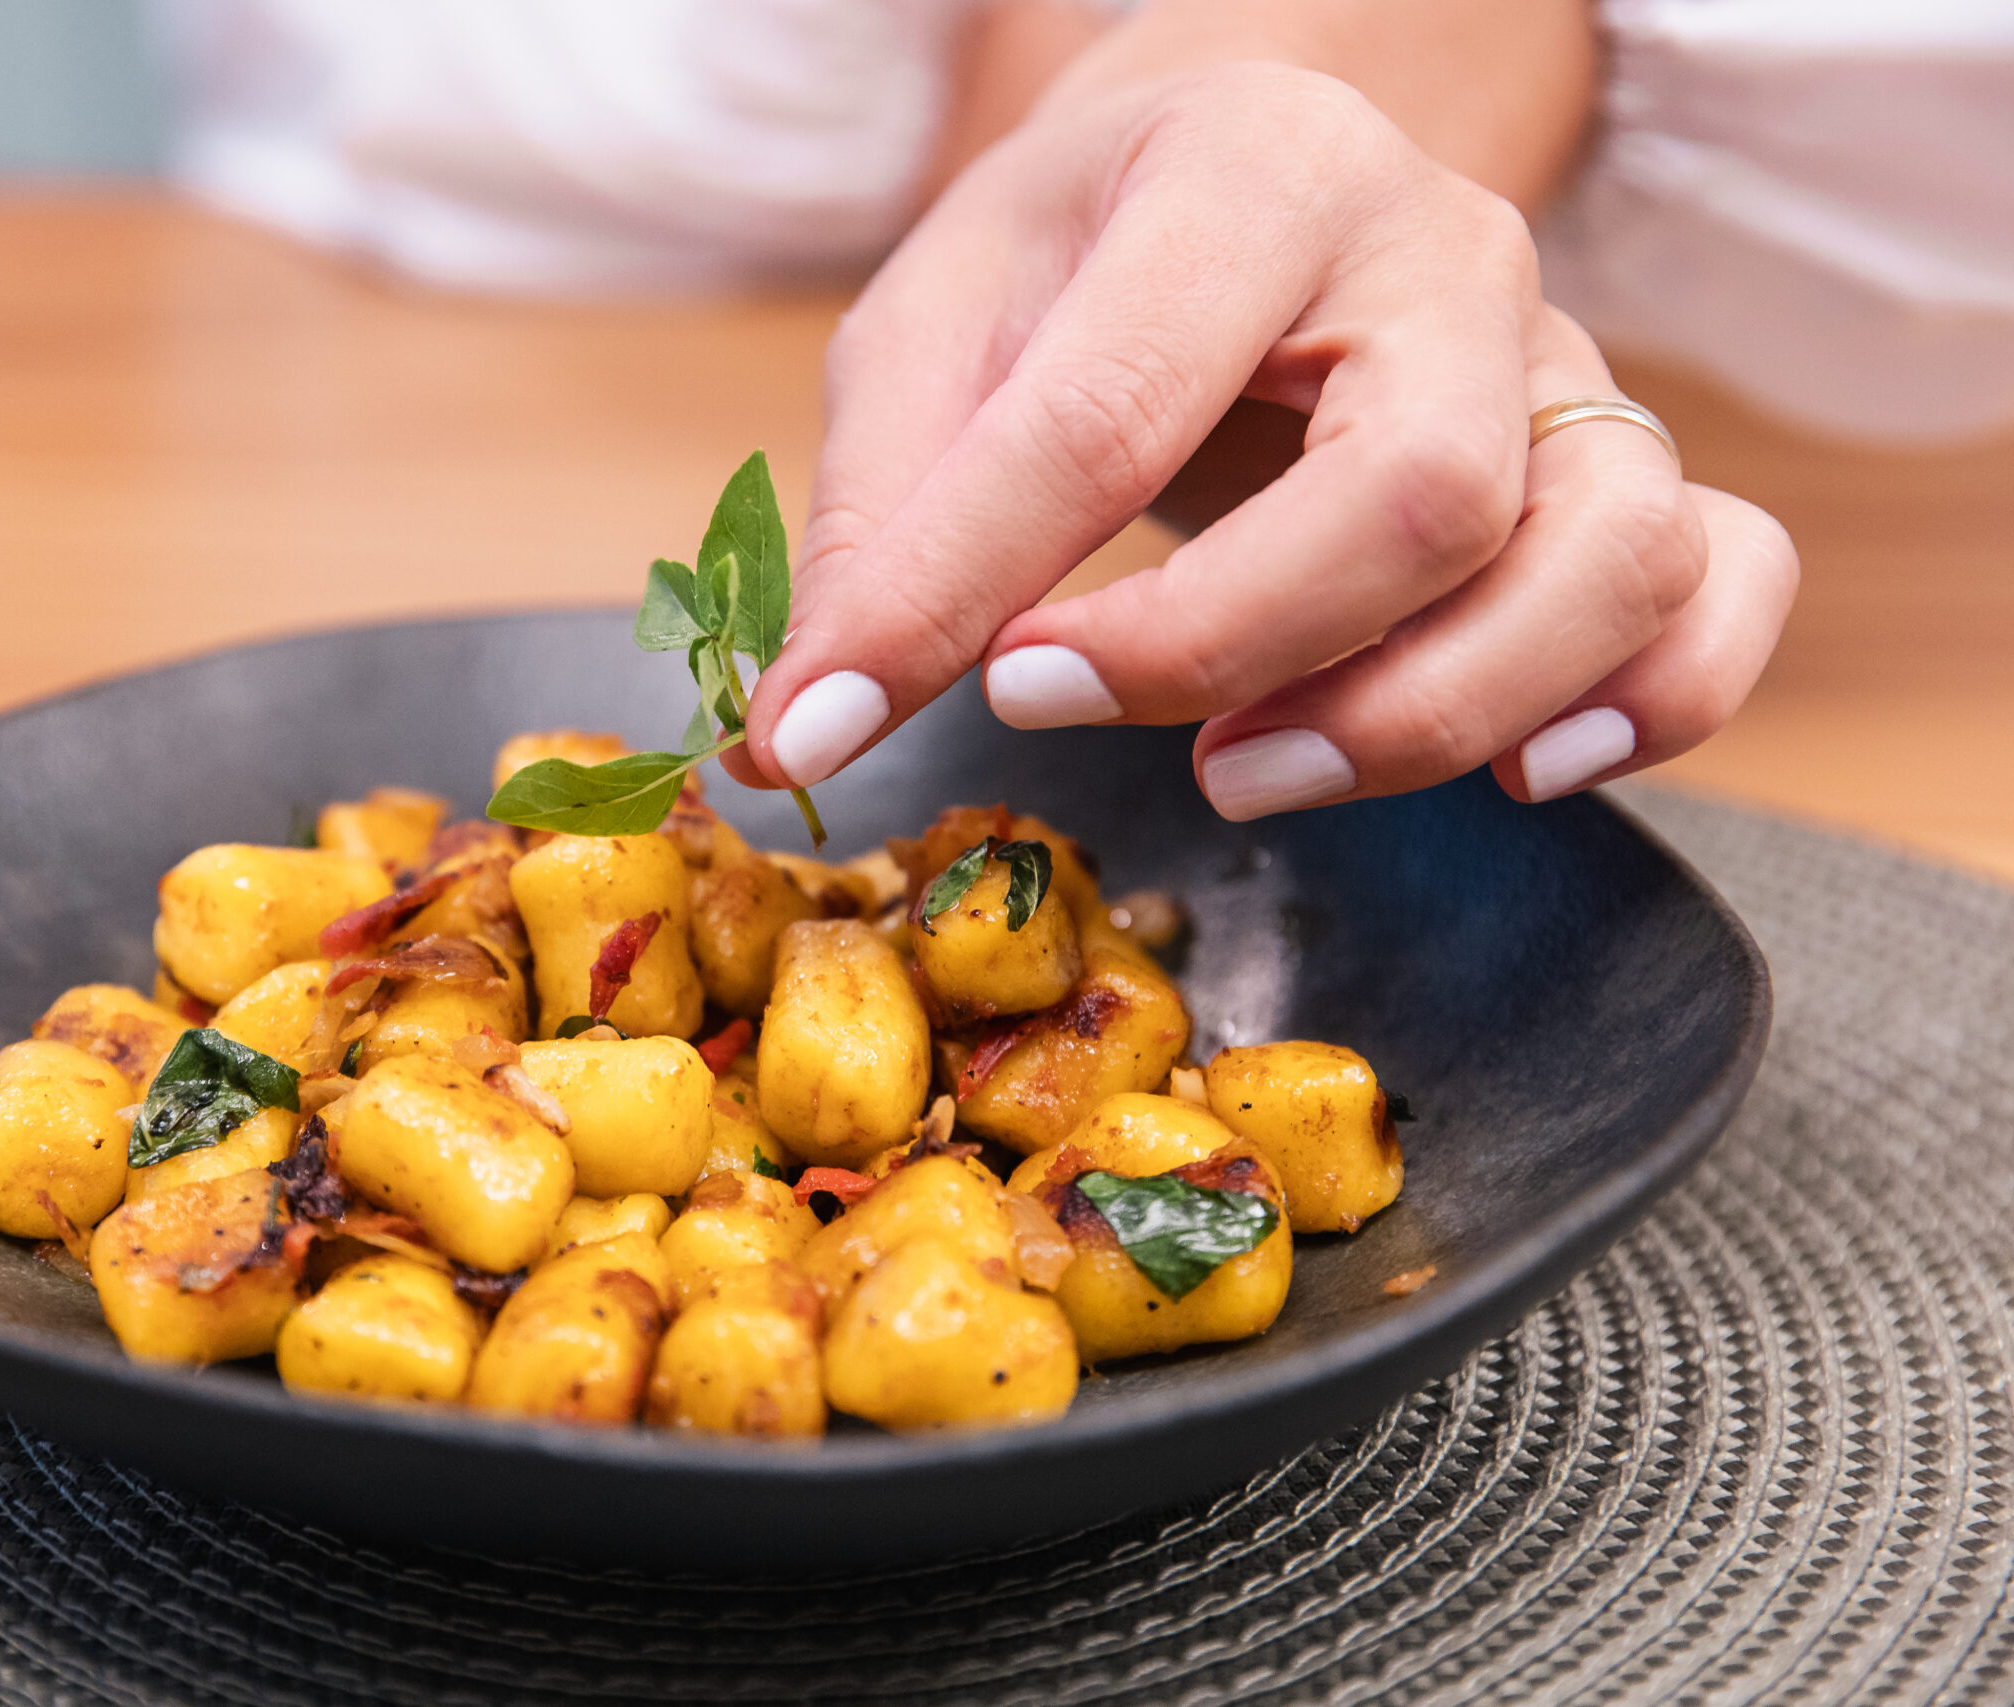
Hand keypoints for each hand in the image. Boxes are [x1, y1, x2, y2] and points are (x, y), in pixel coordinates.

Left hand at [728, 63, 1795, 817]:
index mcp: (1246, 166)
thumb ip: (881, 513)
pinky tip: (1527, 766)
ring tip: (1244, 769)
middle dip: (1219, 649)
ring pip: (1595, 554)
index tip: (839, 712)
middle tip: (1049, 707)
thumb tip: (804, 729)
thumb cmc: (1078, 257)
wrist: (1238, 170)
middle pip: (1416, 495)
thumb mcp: (936, 328)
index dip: (966, 585)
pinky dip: (1657, 697)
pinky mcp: (1619, 457)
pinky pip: (1723, 580)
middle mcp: (1442, 247)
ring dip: (1422, 714)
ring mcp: (1557, 355)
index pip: (1112, 406)